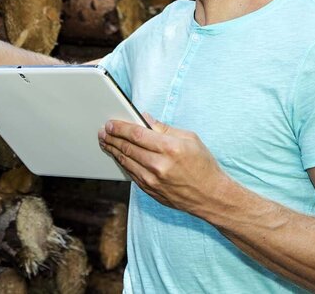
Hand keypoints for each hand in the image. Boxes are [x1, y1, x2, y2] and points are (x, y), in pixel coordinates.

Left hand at [98, 113, 228, 216]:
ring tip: (105, 142)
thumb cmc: (203, 165)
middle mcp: (159, 165)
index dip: (120, 128)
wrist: (211, 196)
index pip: (137, 134)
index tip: (110, 123)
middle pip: (128, 148)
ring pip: (126, 162)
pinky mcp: (151, 191)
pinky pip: (131, 175)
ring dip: (113, 151)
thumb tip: (146, 119)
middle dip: (112, 138)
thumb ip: (165, 129)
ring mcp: (153, 181)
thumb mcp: (190, 139)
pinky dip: (122, 164)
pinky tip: (118, 157)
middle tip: (103, 132)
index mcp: (170, 148)